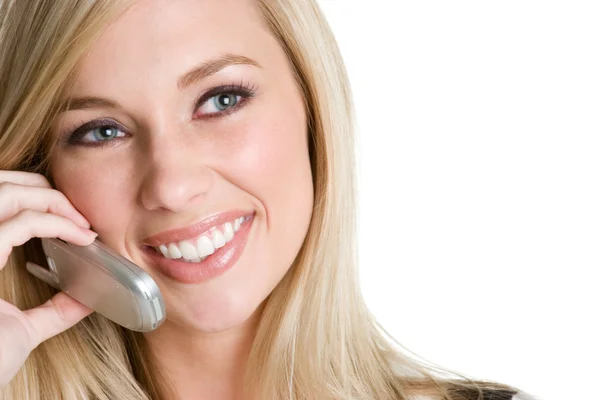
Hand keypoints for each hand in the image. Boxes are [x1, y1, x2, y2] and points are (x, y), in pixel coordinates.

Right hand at [0, 170, 96, 387]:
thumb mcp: (22, 330)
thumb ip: (53, 311)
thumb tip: (87, 298)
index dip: (36, 197)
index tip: (74, 220)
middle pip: (1, 184)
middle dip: (44, 189)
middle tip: (79, 213)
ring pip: (7, 192)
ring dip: (52, 200)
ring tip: (82, 222)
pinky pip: (18, 223)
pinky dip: (56, 223)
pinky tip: (81, 237)